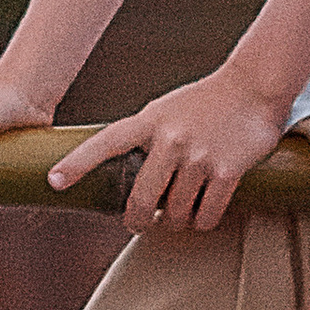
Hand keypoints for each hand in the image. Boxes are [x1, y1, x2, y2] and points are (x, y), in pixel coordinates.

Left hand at [48, 65, 294, 233]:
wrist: (255, 86)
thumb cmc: (207, 101)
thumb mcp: (166, 110)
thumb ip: (146, 137)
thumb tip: (130, 180)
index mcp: (149, 121)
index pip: (105, 143)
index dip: (77, 164)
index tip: (53, 181)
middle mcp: (170, 139)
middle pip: (142, 199)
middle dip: (139, 220)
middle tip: (141, 224)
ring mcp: (198, 156)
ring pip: (177, 213)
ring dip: (179, 220)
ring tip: (184, 210)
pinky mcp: (226, 172)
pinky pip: (206, 215)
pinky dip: (203, 221)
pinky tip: (205, 212)